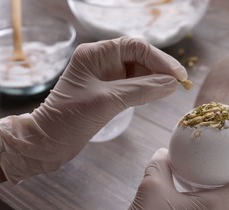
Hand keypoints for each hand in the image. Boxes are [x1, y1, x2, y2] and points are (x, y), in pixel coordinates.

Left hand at [0, 37, 187, 183]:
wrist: (48, 142)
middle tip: (181, 84)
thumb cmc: (69, 118)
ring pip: (139, 72)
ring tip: (173, 90)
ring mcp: (106, 77)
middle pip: (140, 58)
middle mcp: (102, 61)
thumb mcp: (107, 101)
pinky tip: (158, 95)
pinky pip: (134, 86)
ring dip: (156, 80)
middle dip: (161, 69)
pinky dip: (147, 90)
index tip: (178, 75)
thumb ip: (141, 90)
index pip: (135, 47)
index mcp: (96, 54)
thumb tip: (172, 84)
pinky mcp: (109, 93)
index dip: (160, 59)